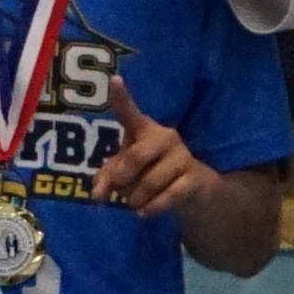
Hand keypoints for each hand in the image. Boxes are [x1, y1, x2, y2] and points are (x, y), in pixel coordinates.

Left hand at [91, 73, 213, 215]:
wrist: (194, 191)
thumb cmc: (152, 174)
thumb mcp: (127, 174)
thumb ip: (107, 179)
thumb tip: (98, 195)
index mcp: (144, 130)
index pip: (130, 113)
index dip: (122, 98)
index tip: (114, 80)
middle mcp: (165, 136)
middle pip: (135, 157)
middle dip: (122, 179)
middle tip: (119, 192)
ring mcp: (183, 156)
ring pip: (150, 182)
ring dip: (136, 199)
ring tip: (135, 203)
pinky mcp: (195, 177)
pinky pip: (169, 196)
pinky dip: (153, 208)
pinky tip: (145, 213)